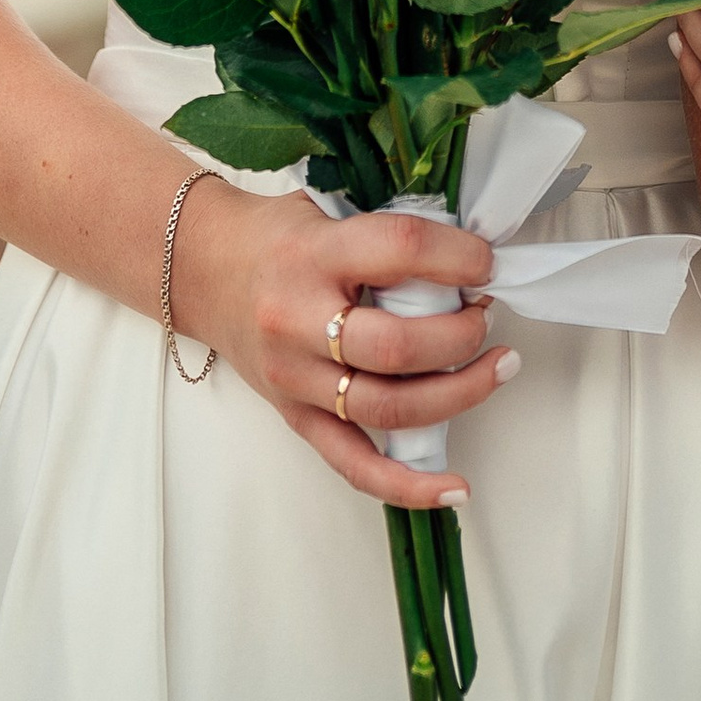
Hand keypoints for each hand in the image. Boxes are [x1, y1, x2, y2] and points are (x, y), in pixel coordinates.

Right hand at [166, 182, 513, 509]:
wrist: (203, 269)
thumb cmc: (277, 237)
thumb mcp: (328, 210)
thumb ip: (388, 232)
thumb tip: (470, 255)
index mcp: (315, 255)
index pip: (400, 251)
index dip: (458, 257)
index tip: (488, 262)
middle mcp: (299, 321)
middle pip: (396, 346)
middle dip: (461, 335)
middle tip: (488, 316)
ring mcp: (296, 378)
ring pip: (386, 407)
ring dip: (458, 394)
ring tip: (498, 368)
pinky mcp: (296, 417)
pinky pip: (354, 464)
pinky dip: (407, 485)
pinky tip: (454, 490)